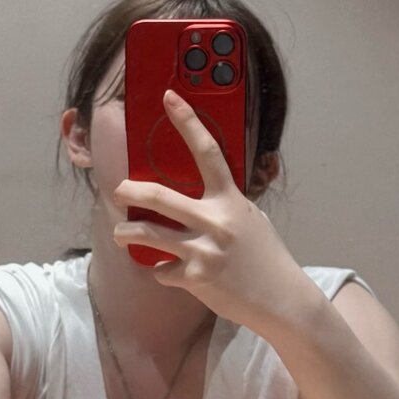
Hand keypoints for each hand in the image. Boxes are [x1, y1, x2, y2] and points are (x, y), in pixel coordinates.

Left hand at [111, 88, 317, 336]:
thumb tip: (199, 198)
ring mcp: (203, 250)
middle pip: (161, 197)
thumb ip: (224, 206)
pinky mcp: (195, 277)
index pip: (207, 151)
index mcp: (230, 200)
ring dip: (127, 233)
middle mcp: (216, 221)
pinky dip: (164, 273)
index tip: (168, 98)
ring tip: (120, 233)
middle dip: (131, 192)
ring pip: (149, 235)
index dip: (187, 122)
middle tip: (118, 191)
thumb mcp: (250, 220)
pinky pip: (163, 271)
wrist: (279, 299)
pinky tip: (173, 274)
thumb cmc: (264, 258)